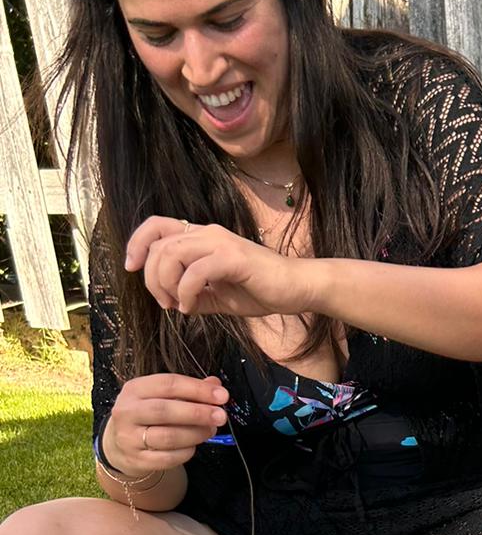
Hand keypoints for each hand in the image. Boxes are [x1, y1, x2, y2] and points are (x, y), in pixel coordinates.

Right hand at [101, 372, 228, 475]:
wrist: (121, 445)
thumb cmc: (148, 415)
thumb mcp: (162, 396)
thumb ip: (189, 390)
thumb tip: (216, 384)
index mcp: (135, 389)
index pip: (168, 384)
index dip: (198, 389)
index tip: (222, 395)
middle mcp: (128, 411)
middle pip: (165, 410)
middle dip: (198, 413)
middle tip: (221, 416)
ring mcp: (129, 437)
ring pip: (168, 437)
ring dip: (195, 434)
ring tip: (210, 430)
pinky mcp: (137, 460)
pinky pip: (168, 458)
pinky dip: (186, 452)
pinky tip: (194, 446)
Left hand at [125, 217, 313, 317]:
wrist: (297, 288)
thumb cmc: (263, 290)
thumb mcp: (220, 296)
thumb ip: (196, 294)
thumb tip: (175, 303)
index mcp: (202, 237)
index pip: (156, 226)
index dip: (137, 244)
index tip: (131, 268)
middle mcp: (208, 233)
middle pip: (158, 244)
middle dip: (150, 277)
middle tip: (165, 303)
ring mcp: (220, 243)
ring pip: (171, 254)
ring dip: (166, 284)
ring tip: (179, 306)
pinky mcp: (232, 258)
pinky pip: (195, 272)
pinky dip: (186, 293)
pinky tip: (193, 309)